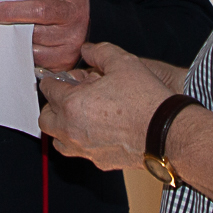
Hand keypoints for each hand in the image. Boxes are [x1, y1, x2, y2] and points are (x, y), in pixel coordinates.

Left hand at [0, 0, 89, 68]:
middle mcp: (76, 31)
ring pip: (33, 50)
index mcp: (73, 7)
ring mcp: (70, 50)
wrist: (76, 13)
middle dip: (11, 27)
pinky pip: (35, 62)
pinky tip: (17, 43)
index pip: (41, 11)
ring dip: (15, 41)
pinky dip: (23, 53)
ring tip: (6, 31)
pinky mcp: (61, 64)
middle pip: (36, 33)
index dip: (15, 11)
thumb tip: (4, 2)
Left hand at [36, 41, 173, 171]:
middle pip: (45, 118)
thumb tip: (88, 50)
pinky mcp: (100, 162)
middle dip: (53, 105)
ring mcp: (85, 149)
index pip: (48, 89)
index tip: (64, 77)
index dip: (56, 79)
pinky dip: (82, 141)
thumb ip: (99, 52)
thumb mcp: (122, 62)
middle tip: (70, 95)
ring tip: (81, 114)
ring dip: (63, 126)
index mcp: (71, 104)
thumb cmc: (146, 100)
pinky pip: (80, 151)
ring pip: (59, 140)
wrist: (167, 132)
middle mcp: (72, 130)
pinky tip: (99, 129)